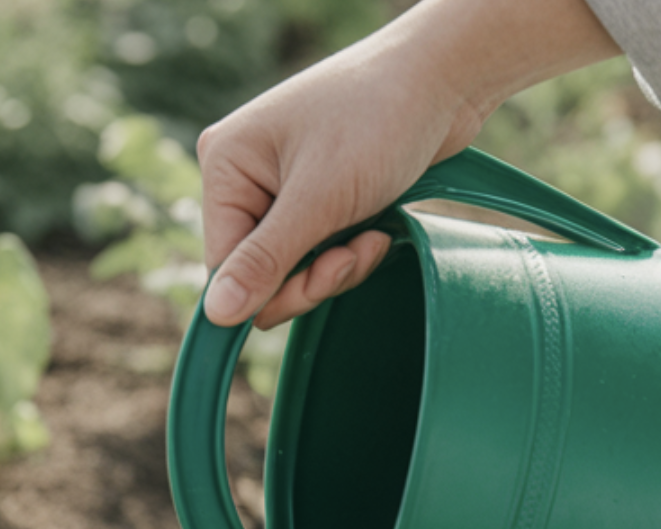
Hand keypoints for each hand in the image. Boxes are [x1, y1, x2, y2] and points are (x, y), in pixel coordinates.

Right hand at [197, 0, 619, 329]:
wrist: (444, 80)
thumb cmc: (378, 121)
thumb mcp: (319, 200)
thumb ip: (265, 261)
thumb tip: (216, 315)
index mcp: (225, 166)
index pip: (224, 265)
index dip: (270, 289)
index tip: (325, 276)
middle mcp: (245, 177)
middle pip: (259, 275)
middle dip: (311, 276)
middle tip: (351, 255)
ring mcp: (282, 189)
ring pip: (292, 272)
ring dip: (337, 268)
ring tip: (370, 237)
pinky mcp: (317, 199)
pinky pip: (317, 256)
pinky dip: (349, 255)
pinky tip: (376, 232)